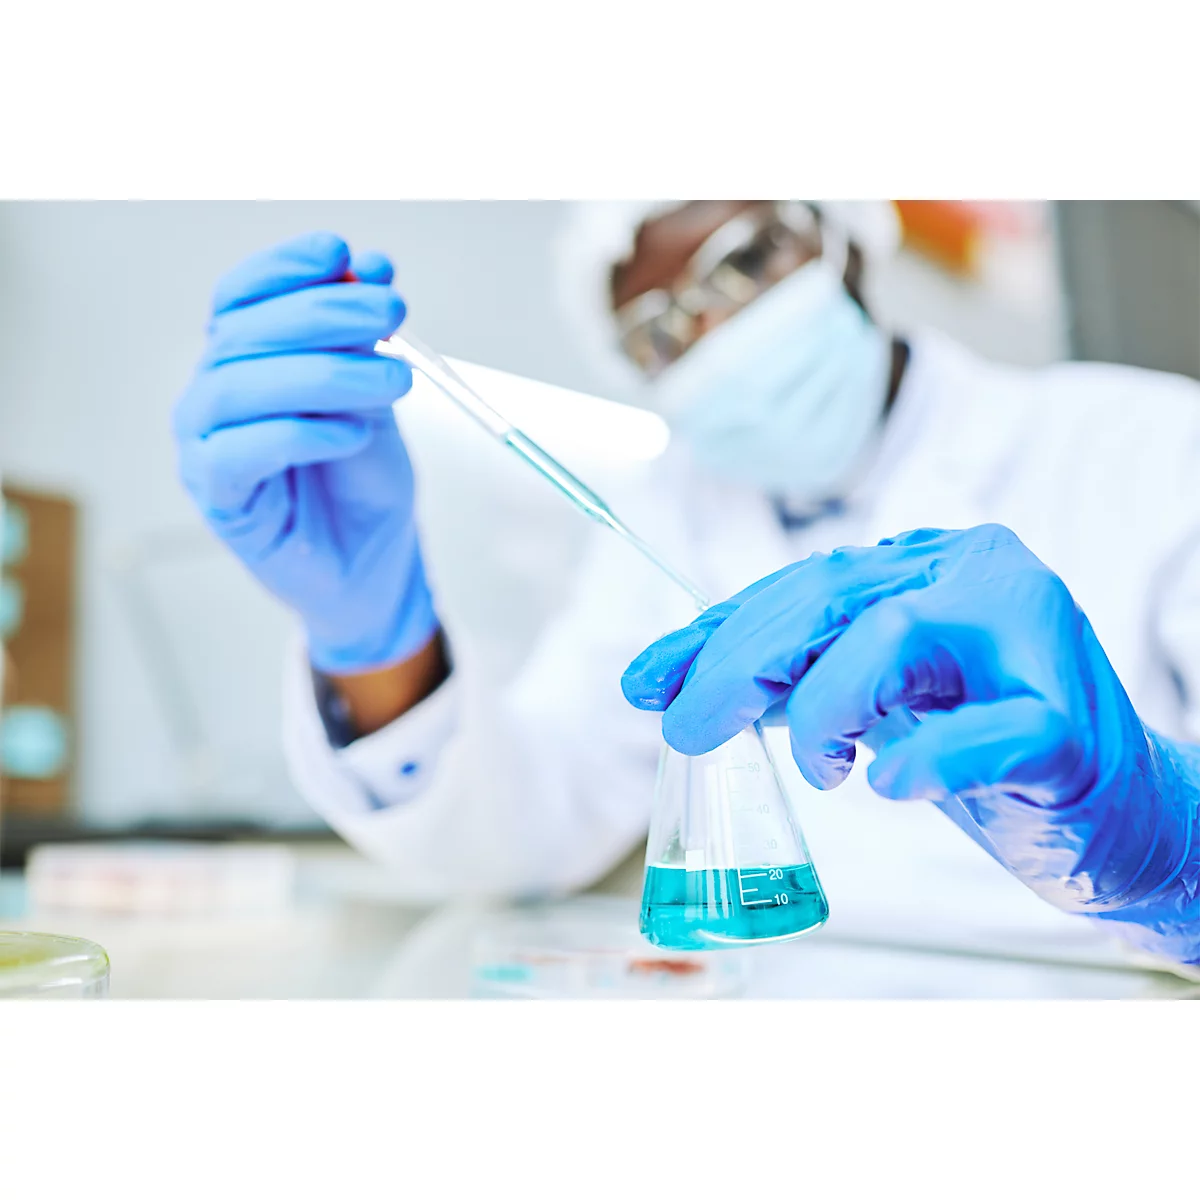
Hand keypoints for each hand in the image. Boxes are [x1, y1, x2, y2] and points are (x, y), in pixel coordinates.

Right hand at [174, 231, 437, 673]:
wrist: (373, 562)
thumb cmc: (364, 480)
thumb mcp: (376, 397)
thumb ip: (365, 340)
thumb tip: (369, 267)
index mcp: (244, 360)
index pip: (243, 296)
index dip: (287, 267)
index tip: (344, 254)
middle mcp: (213, 394)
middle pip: (244, 333)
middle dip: (324, 313)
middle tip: (392, 312)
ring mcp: (205, 445)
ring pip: (239, 388)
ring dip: (324, 373)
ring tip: (394, 378)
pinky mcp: (219, 498)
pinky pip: (239, 454)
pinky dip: (300, 434)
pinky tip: (353, 433)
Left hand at [622, 525, 1198, 955]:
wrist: (1122, 812)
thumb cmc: (986, 746)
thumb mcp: (879, 698)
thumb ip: (797, 676)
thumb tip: (678, 685)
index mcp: (935, 563)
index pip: (806, 586)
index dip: (717, 632)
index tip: (646, 680)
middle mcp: (980, 578)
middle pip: (833, 598)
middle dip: (738, 663)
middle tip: (685, 728)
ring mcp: (1030, 645)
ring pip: (895, 638)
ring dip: (823, 708)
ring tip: (819, 768)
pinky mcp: (1067, 729)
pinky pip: (988, 732)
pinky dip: (928, 759)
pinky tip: (889, 786)